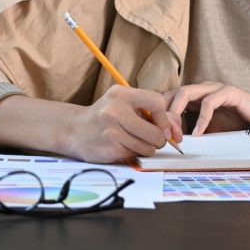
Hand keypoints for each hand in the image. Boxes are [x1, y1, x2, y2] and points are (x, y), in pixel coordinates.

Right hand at [62, 85, 182, 163]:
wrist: (74, 130)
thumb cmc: (105, 117)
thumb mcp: (123, 104)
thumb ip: (149, 111)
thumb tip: (176, 129)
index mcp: (121, 94)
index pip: (158, 102)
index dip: (164, 118)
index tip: (162, 126)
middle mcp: (115, 110)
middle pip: (155, 131)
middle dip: (159, 140)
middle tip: (153, 140)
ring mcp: (111, 130)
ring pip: (147, 147)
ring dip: (146, 149)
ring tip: (135, 142)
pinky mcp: (109, 147)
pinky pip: (135, 155)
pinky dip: (134, 154)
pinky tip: (123, 147)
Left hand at [164, 82, 249, 135]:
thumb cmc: (237, 123)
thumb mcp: (209, 130)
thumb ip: (191, 131)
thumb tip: (170, 143)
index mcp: (196, 95)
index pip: (169, 97)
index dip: (159, 112)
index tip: (153, 131)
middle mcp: (203, 88)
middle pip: (173, 92)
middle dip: (163, 112)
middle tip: (160, 133)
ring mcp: (215, 88)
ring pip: (186, 93)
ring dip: (176, 113)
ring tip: (174, 133)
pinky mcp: (229, 92)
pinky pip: (209, 102)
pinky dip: (201, 118)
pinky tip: (197, 133)